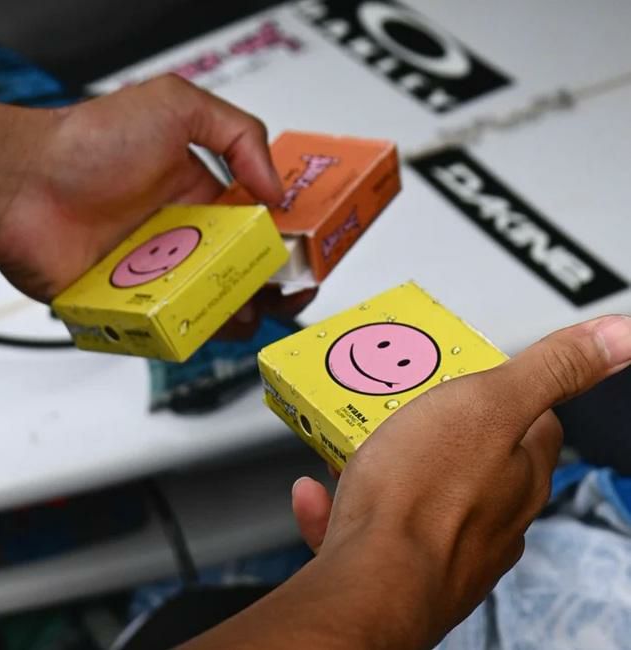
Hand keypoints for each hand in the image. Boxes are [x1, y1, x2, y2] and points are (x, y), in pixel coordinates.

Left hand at [0, 74, 282, 302]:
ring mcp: (169, 272)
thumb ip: (239, 133)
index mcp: (207, 196)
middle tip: (290, 289)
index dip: (291, 238)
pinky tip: (217, 320)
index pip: (264, 223)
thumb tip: (274, 187)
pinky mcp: (144, 301)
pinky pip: (183, 324)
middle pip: (250, 269)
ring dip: (246, 309)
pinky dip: (204, 329)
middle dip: (278, 284)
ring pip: (222, 302)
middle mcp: (192, 236)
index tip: (309, 249)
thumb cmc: (88, 143)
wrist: (25, 185)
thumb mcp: (175, 105)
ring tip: (255, 305)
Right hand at [292, 315, 630, 647]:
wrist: (370, 583)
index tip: (468, 375)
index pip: (533, 422)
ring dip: (384, 466)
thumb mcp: (488, 402)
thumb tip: (619, 337)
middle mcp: (493, 514)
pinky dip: (345, 505)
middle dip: (434, 427)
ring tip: (354, 443)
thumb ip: (551, 369)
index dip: (502, 393)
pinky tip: (319, 492)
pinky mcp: (402, 565)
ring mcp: (448, 543)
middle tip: (397, 403)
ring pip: (418, 491)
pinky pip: (373, 525)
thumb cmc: (424, 495)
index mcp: (520, 472)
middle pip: (471, 454)